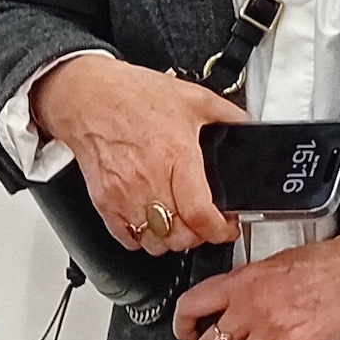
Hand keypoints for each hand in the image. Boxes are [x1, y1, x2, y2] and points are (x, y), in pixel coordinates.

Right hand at [31, 55, 246, 252]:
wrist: (89, 97)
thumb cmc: (135, 96)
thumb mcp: (194, 98)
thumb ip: (228, 116)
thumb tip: (250, 128)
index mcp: (175, 156)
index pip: (199, 213)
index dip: (219, 230)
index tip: (228, 228)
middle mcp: (148, 181)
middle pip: (179, 236)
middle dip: (200, 235)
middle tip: (206, 222)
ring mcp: (123, 196)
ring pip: (154, 243)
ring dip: (172, 240)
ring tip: (181, 224)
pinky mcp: (104, 203)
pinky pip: (127, 239)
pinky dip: (144, 239)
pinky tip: (153, 222)